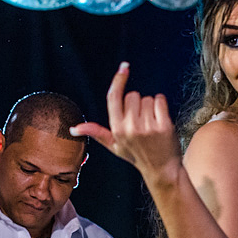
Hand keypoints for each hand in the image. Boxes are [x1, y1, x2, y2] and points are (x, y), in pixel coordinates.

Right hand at [71, 63, 182, 186]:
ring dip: (150, 106)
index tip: (124, 67)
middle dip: (137, 103)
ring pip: (147, 98)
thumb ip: (96, 133)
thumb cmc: (136, 156)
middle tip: (141, 121)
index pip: (114, 97)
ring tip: (151, 124)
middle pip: (133, 95)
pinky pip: (160, 100)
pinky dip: (161, 105)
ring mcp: (147, 126)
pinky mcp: (164, 125)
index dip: (118, 80)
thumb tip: (74, 129)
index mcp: (116, 129)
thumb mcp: (114, 146)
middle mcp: (130, 127)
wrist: (161, 170)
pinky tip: (160, 119)